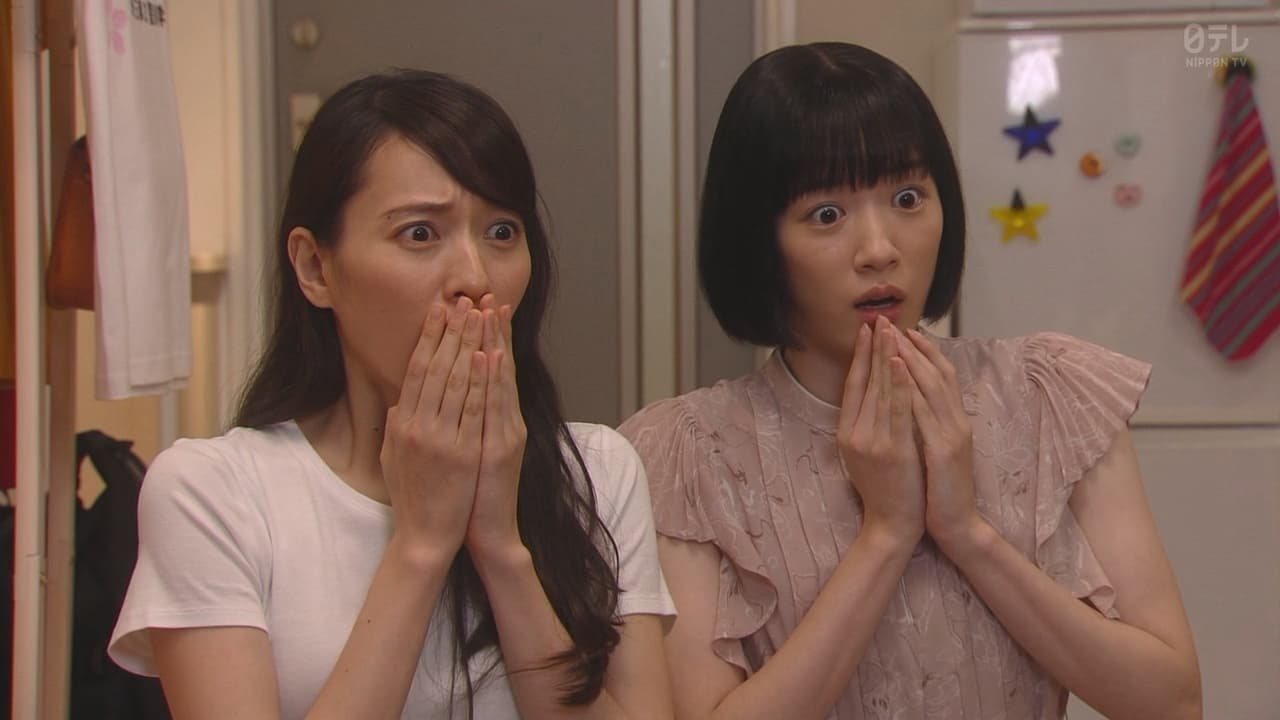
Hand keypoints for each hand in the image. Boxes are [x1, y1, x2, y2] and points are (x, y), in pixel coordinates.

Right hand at [379, 298, 486, 553]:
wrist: (425, 536)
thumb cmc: (411, 498)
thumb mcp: (393, 456)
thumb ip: (396, 426)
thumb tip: (401, 401)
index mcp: (402, 424)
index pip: (417, 370)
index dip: (429, 337)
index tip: (439, 310)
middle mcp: (418, 426)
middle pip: (437, 367)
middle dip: (451, 331)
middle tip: (462, 300)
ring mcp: (441, 438)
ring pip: (456, 381)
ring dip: (468, 344)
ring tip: (478, 316)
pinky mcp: (463, 452)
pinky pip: (474, 408)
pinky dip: (481, 380)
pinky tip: (488, 356)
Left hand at [465, 296, 527, 557]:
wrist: (485, 533)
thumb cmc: (470, 496)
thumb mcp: (466, 452)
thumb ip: (460, 423)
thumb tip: (438, 398)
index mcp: (495, 421)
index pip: (489, 370)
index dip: (485, 338)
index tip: (480, 306)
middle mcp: (505, 421)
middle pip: (497, 367)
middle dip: (491, 330)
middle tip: (487, 294)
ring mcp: (504, 433)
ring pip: (497, 381)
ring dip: (493, 344)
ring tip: (489, 312)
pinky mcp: (499, 449)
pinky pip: (492, 409)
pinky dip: (492, 381)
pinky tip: (489, 357)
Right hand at [836, 316, 925, 545]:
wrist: (891, 524)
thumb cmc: (885, 491)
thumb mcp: (864, 454)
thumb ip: (865, 425)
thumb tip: (870, 396)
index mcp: (847, 432)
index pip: (854, 385)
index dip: (861, 355)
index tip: (867, 330)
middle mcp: (855, 432)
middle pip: (866, 382)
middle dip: (874, 347)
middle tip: (878, 319)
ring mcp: (872, 440)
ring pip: (881, 390)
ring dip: (886, 356)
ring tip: (890, 330)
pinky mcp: (892, 449)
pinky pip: (897, 409)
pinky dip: (900, 383)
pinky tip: (902, 362)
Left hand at [897, 328, 981, 545]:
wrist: (958, 525)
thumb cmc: (941, 490)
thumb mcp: (937, 450)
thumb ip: (930, 425)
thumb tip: (913, 402)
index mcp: (956, 421)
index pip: (943, 376)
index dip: (925, 351)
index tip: (905, 331)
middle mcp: (957, 422)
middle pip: (938, 373)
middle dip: (914, 347)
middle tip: (893, 323)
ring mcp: (953, 434)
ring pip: (933, 387)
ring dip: (912, 359)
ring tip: (893, 337)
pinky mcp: (944, 450)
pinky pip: (925, 414)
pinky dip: (912, 390)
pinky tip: (898, 373)